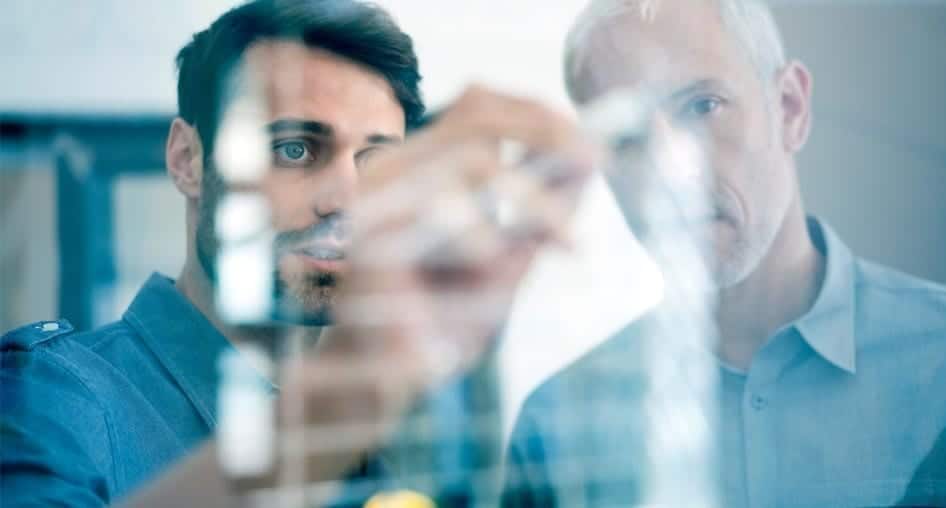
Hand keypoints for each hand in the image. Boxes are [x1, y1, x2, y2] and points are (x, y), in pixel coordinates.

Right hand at [274, 85, 598, 490]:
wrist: (387, 378)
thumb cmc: (444, 318)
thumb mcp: (504, 262)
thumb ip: (536, 217)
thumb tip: (587, 165)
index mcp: (423, 169)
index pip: (479, 106)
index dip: (538, 113)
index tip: (591, 146)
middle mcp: (397, 172)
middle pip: (477, 111)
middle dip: (545, 131)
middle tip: (592, 163)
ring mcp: (378, 200)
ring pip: (468, 156)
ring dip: (529, 194)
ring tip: (562, 234)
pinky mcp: (366, 239)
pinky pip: (434, 213)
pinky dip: (476, 230)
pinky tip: (495, 257)